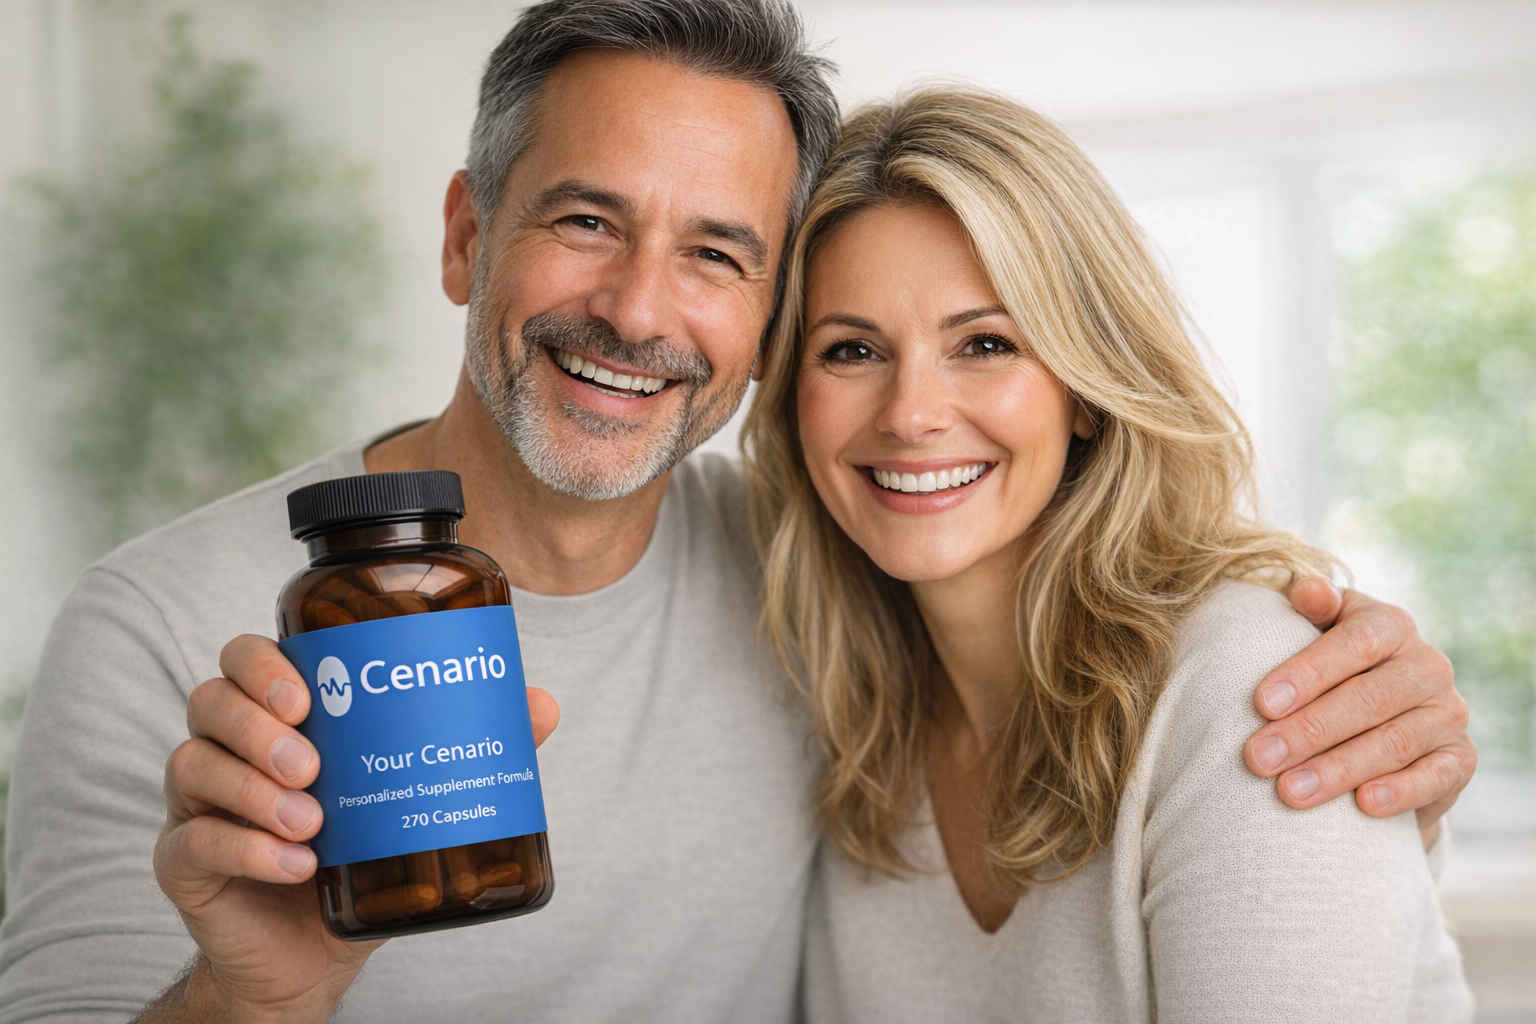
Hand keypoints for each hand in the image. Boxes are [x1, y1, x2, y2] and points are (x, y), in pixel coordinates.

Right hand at [149, 634, 559, 1021]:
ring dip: (255, 789)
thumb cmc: (364, 855)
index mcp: (277, 716)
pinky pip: (194, 841)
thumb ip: (467, 745)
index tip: (310, 695)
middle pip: (210, 700)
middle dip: (258, 724)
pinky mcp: (184, 861)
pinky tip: (296, 864)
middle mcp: (229, 748)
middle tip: (312, 761)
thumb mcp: (414, 796)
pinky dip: (248, 848)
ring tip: (313, 818)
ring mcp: (198, 804)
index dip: (266, 664)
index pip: (248, 660)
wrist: (316, 952)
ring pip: (193, 764)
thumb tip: (540, 704)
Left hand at [1243, 579, 1474, 847]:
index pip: (1354, 643)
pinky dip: (1400, 792)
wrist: (1385, 716)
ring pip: (1394, 742)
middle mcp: (1428, 666)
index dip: (1308, 672)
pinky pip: (1433, 777)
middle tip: (1259, 757)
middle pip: (1369, 699)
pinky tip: (1364, 805)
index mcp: (1391, 626)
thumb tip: (1304, 590)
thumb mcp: (1322, 629)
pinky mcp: (1460, 759)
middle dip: (1308, 731)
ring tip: (1290, 790)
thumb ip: (1313, 607)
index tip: (1260, 703)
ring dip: (1338, 769)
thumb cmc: (1334, 666)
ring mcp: (1448, 714)